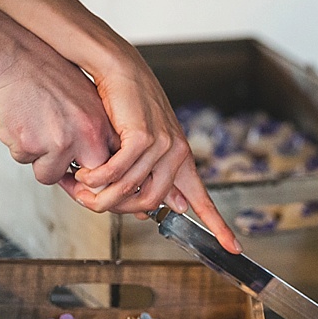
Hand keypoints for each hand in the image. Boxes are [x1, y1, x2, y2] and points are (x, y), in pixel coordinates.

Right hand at [0, 35, 118, 187]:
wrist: (13, 57)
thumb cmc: (47, 75)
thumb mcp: (87, 99)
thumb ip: (96, 131)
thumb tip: (98, 162)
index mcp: (102, 125)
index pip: (112, 166)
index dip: (98, 174)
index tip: (87, 172)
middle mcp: (86, 137)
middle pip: (88, 180)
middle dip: (73, 176)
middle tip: (59, 161)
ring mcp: (58, 143)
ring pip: (49, 174)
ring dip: (40, 160)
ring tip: (35, 128)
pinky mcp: (29, 146)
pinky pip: (23, 160)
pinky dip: (19, 147)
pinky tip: (20, 122)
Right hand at [67, 44, 241, 253]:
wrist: (120, 69)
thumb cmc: (128, 106)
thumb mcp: (146, 146)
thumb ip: (156, 176)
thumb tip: (166, 209)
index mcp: (182, 160)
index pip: (204, 200)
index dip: (220, 227)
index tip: (235, 249)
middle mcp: (178, 154)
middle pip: (152, 203)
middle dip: (119, 210)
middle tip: (93, 203)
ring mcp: (164, 144)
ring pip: (133, 190)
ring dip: (102, 196)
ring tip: (82, 189)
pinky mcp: (144, 136)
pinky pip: (119, 172)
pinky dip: (98, 178)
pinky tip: (85, 175)